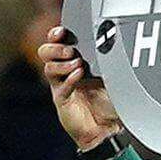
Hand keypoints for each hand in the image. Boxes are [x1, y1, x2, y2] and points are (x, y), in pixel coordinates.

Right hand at [39, 26, 123, 149]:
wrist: (108, 129)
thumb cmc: (110, 102)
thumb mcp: (113, 76)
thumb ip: (109, 60)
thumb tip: (116, 42)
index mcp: (74, 61)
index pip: (58, 42)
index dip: (56, 34)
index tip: (62, 30)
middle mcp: (65, 72)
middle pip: (45, 52)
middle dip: (55, 47)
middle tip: (71, 50)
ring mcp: (61, 86)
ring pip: (48, 67)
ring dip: (62, 63)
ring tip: (78, 64)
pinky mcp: (62, 100)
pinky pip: (60, 86)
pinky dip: (69, 78)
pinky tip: (80, 74)